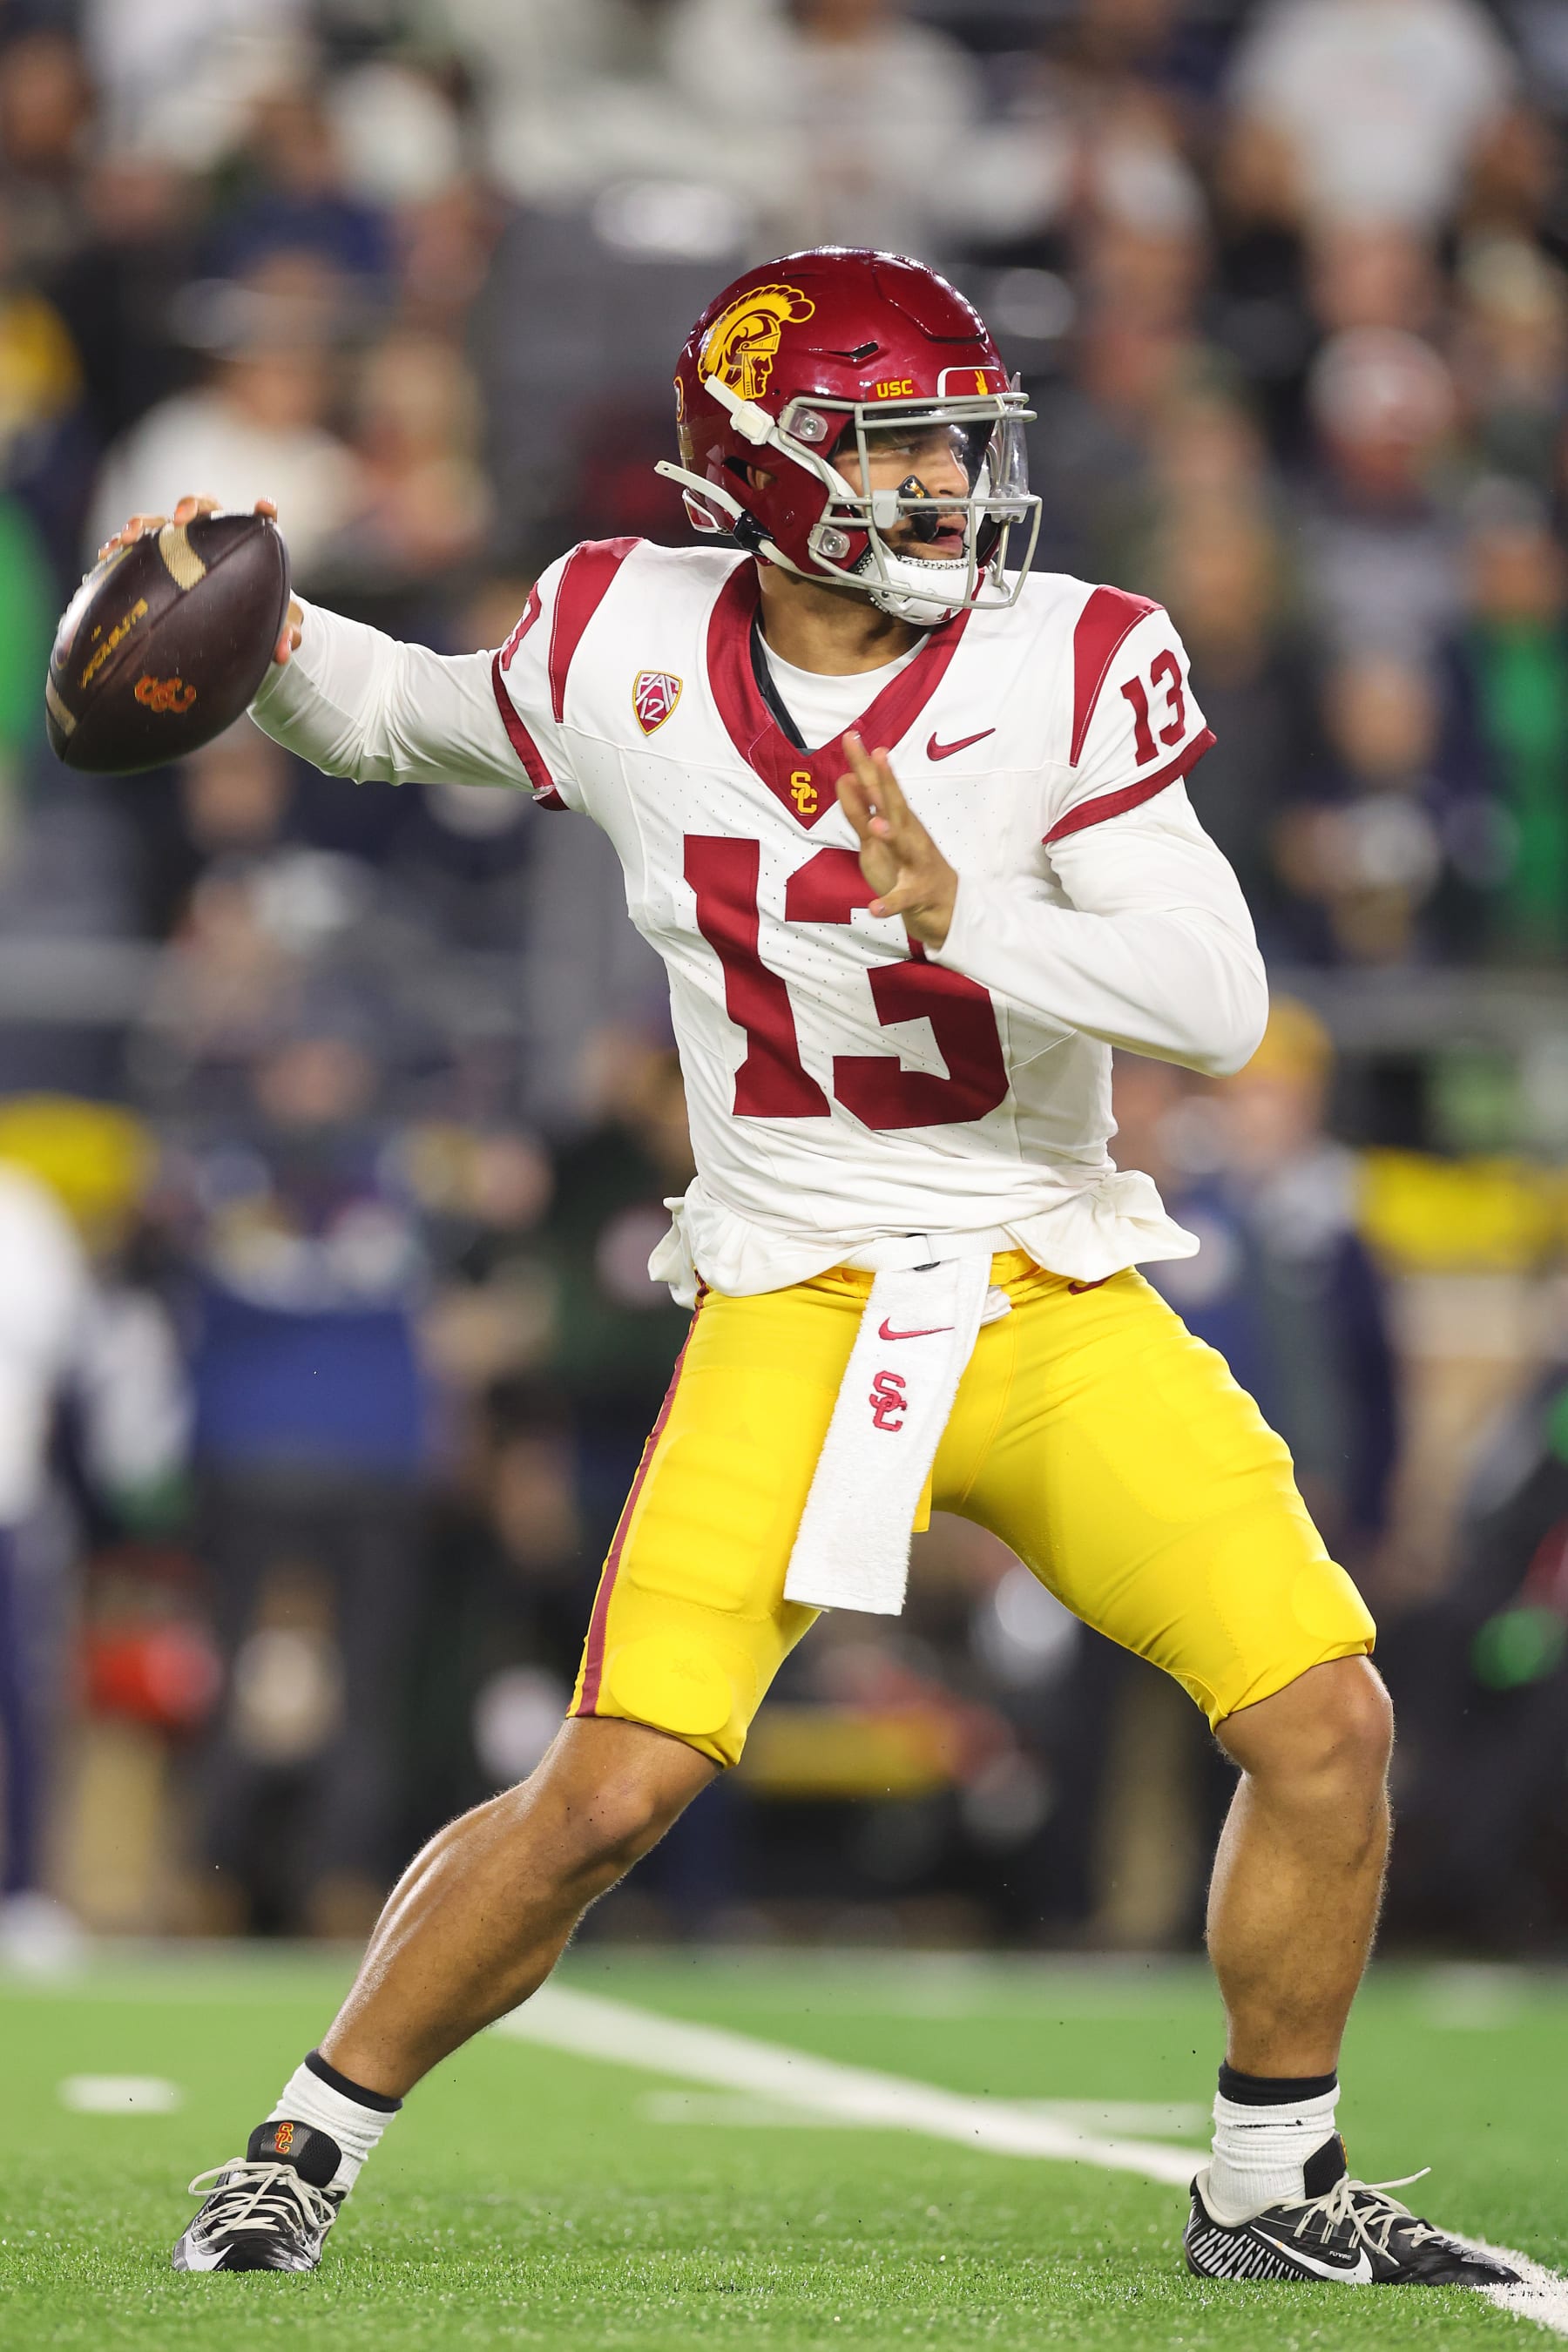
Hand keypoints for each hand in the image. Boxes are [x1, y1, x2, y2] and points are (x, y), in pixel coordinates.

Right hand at [98, 493, 301, 666]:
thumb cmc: (258, 616)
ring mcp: (180, 543)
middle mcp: (212, 533)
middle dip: (190, 506)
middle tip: (181, 518)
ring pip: (161, 522)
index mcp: (246, 543)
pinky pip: (136, 548)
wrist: (228, 622)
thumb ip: (285, 635)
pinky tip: (107, 555)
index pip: (259, 521)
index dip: (263, 512)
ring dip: (144, 523)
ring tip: (129, 536)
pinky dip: (121, 548)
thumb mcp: (275, 628)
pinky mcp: (155, 558)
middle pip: (202, 507)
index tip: (266, 508)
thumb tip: (284, 651)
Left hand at [835, 731, 957, 951]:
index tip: (854, 737)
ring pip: (903, 847)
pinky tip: (874, 908)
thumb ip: (861, 808)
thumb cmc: (910, 863)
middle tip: (875, 756)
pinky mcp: (916, 894)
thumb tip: (848, 775)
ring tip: (875, 825)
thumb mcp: (881, 833)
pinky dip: (888, 904)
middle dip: (885, 781)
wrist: (944, 904)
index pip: (879, 788)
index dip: (867, 764)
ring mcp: (915, 863)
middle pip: (894, 805)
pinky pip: (901, 898)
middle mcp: (909, 835)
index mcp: (899, 820)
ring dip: (891, 836)